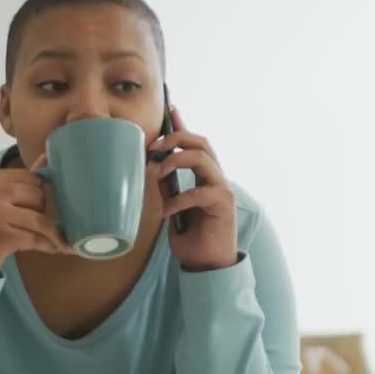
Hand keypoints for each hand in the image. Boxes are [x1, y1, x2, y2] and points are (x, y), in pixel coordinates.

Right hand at [0, 153, 71, 274]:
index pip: (32, 177)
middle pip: (39, 196)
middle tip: (59, 222)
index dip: (46, 192)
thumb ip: (17, 184)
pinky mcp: (3, 236)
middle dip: (52, 211)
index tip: (52, 205)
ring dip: (56, 232)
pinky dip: (49, 245)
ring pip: (41, 219)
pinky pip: (36, 239)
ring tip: (63, 239)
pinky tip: (55, 248)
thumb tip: (48, 160)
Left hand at [149, 105, 238, 271]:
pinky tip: (165, 213)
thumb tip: (151, 166)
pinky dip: (177, 200)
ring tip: (156, 174)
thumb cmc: (191, 238)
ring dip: (174, 160)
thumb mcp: (172, 207)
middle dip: (176, 138)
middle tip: (153, 147)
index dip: (183, 125)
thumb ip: (167, 187)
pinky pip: (198, 192)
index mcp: (204, 176)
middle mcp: (216, 177)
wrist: (207, 265)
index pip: (195, 143)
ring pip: (202, 158)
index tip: (171, 108)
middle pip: (201, 142)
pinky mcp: (223, 204)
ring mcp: (222, 189)